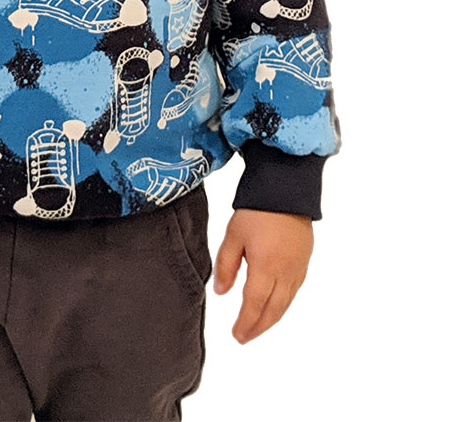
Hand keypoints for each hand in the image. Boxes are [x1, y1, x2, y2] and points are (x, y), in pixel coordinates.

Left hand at [212, 209, 312, 343]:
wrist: (287, 189)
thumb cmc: (257, 209)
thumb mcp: (233, 235)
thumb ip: (226, 265)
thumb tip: (221, 292)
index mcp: (266, 267)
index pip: (254, 305)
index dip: (245, 323)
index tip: (237, 335)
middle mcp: (285, 272)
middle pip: (273, 310)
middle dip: (259, 327)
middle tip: (245, 337)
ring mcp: (298, 268)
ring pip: (286, 303)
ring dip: (272, 318)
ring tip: (258, 326)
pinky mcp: (305, 260)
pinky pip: (295, 290)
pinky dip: (283, 304)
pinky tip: (276, 305)